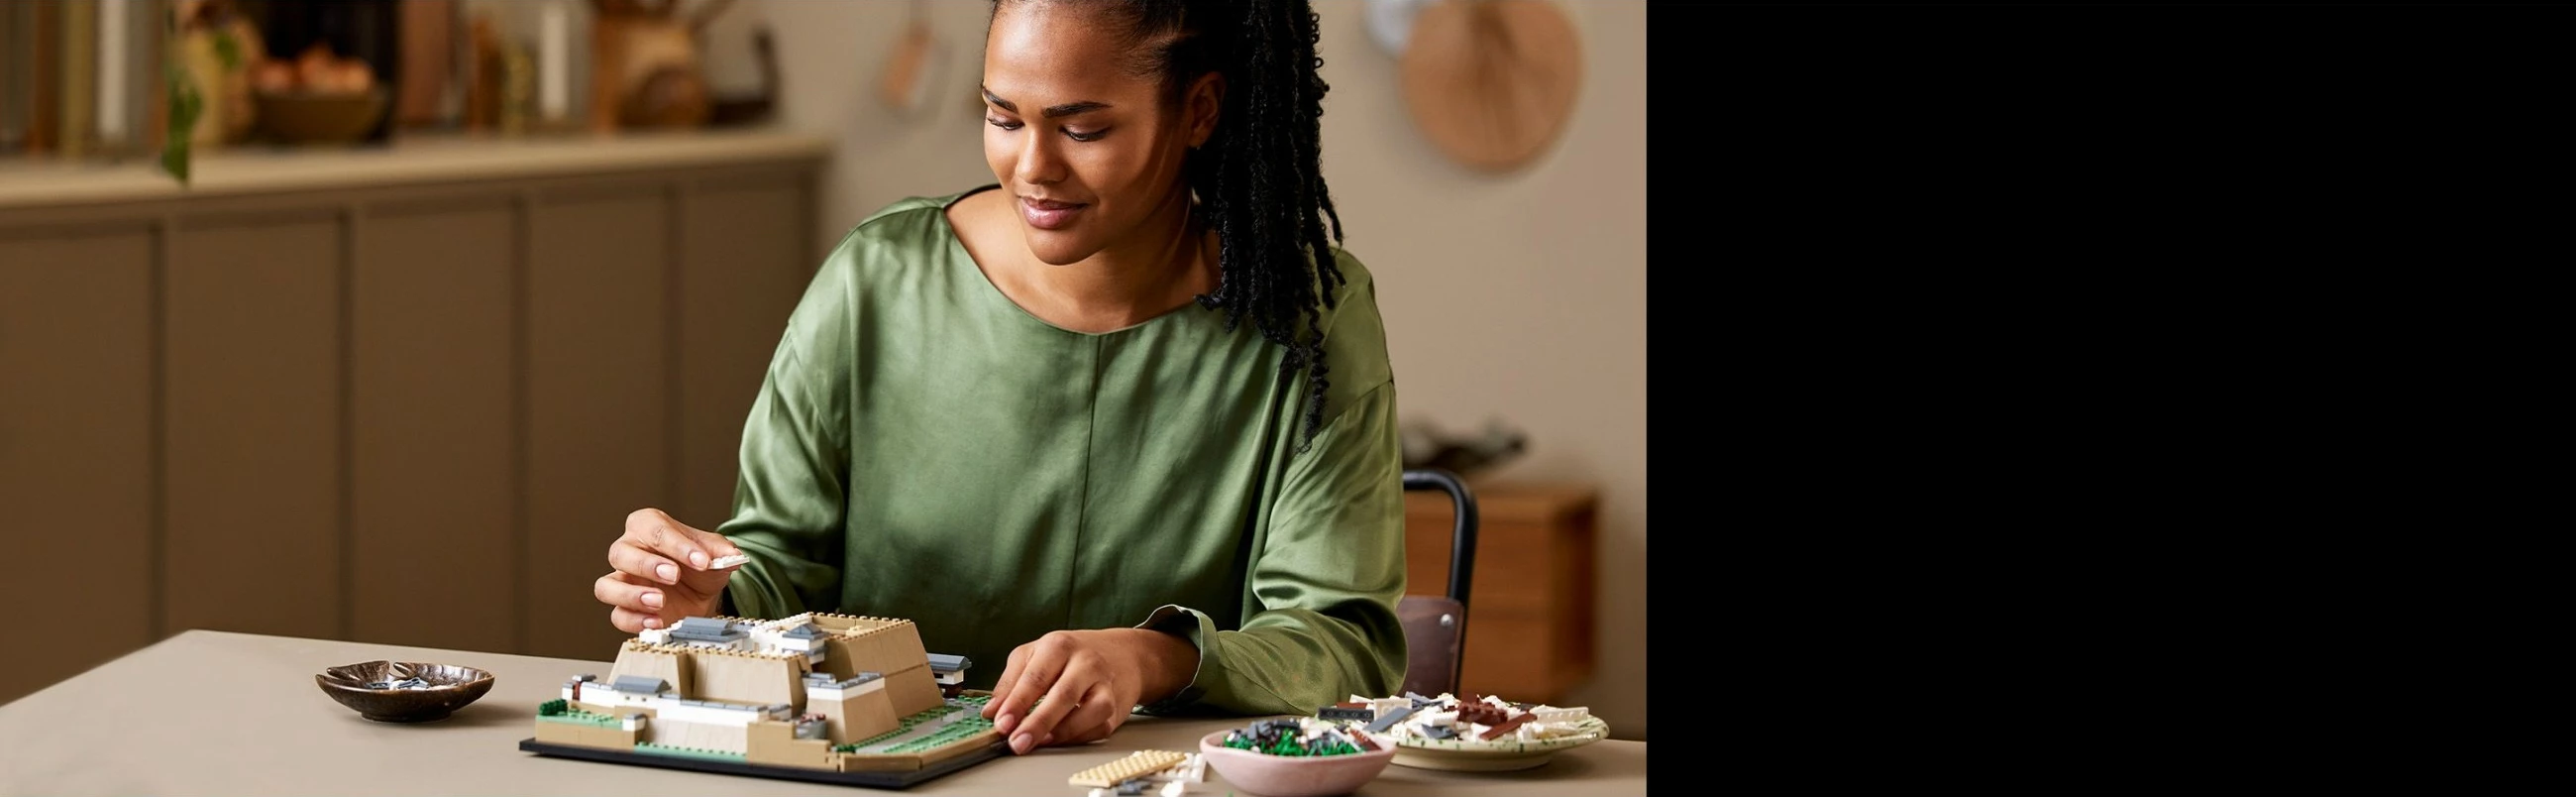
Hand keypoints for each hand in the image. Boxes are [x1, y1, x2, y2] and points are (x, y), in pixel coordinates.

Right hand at [595, 508, 744, 632]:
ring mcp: (622, 581)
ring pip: (607, 586)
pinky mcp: (624, 608)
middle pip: (620, 553)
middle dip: (647, 565)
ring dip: (631, 594)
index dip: (678, 545)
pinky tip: (657, 621)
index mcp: (648, 527)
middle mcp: (628, 551)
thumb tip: (731, 555)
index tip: (702, 560)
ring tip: (660, 601)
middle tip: (674, 575)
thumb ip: (722, 551)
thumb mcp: (715, 553)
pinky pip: (617, 615)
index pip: (654, 529)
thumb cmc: (698, 565)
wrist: (702, 595)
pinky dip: (635, 620)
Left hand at [979, 628, 1196, 753]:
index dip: (1016, 703)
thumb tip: (990, 712)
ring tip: (1038, 743)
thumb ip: (1010, 682)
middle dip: (1037, 722)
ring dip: (1062, 732)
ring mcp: (1105, 685)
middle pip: (1063, 694)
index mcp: (1059, 646)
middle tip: (1016, 742)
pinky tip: (1057, 740)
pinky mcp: (1116, 707)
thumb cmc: (1071, 655)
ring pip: (1090, 712)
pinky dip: (1077, 737)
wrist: (1121, 654)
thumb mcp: (1034, 655)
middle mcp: (1086, 663)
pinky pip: (1098, 727)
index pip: (1035, 677)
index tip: (1001, 724)